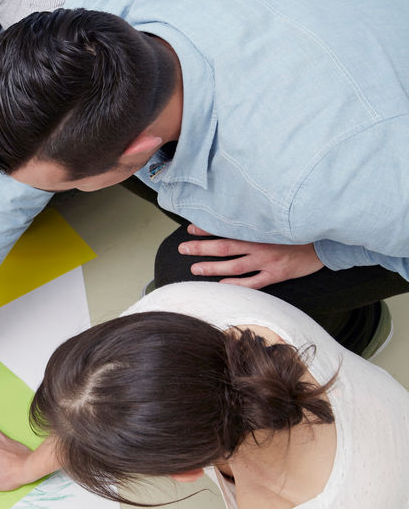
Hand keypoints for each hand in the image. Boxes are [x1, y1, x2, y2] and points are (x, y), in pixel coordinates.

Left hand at [179, 226, 323, 287]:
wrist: (327, 242)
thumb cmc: (298, 231)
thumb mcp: (277, 222)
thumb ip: (256, 224)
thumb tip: (231, 221)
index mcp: (259, 230)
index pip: (226, 228)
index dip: (207, 229)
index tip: (189, 229)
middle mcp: (260, 245)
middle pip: (224, 247)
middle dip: (201, 248)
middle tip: (182, 248)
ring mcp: (268, 261)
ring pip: (234, 266)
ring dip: (212, 268)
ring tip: (194, 269)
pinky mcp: (278, 274)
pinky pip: (253, 283)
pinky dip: (236, 285)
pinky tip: (221, 287)